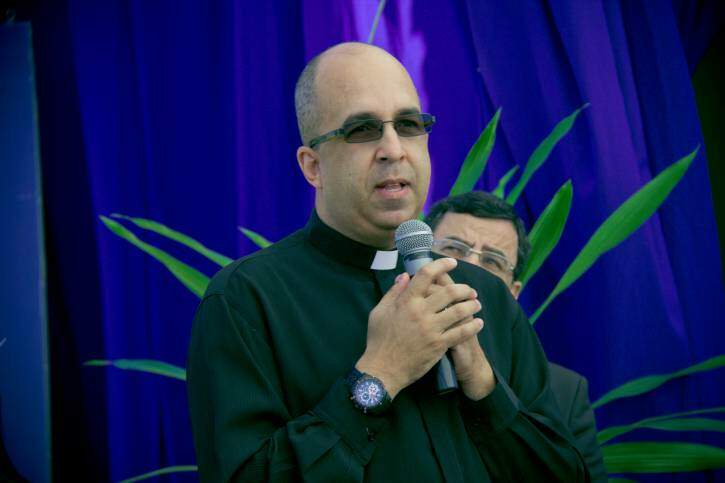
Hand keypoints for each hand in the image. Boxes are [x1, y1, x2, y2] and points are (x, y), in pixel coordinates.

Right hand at [356, 258, 483, 398]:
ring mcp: (431, 329)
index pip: (426, 275)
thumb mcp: (379, 312)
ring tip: (476, 304)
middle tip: (470, 290)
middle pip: (449, 292)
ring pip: (459, 311)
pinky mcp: (439, 345)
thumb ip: (393, 292)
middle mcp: (420, 312)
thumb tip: (404, 276)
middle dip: (464, 288)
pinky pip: (461, 332)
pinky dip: (472, 326)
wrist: (383, 368)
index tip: (451, 262)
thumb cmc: (378, 340)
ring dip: (471, 305)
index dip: (441, 265)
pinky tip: (478, 323)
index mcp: (406, 301)